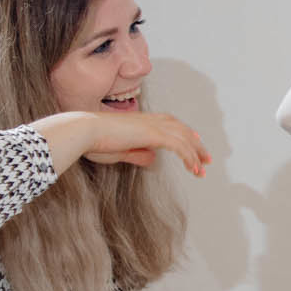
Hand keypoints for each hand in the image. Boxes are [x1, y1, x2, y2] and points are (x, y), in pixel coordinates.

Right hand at [74, 111, 210, 176]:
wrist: (84, 131)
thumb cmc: (94, 141)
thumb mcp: (120, 151)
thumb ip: (137, 154)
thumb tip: (152, 159)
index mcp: (142, 121)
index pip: (170, 124)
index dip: (184, 133)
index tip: (195, 142)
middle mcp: (150, 120)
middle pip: (182, 130)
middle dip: (196, 144)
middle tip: (207, 159)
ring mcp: (152, 126)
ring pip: (184, 138)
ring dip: (195, 154)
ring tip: (202, 170)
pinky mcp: (152, 134)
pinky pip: (178, 146)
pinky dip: (189, 157)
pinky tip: (193, 168)